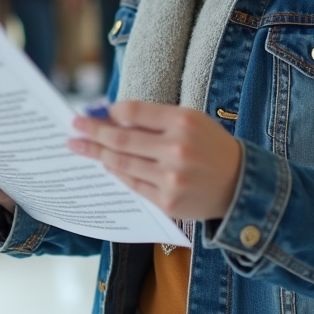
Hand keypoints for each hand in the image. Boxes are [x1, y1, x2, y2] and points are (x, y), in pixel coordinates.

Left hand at [68, 101, 241, 219]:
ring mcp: (171, 178)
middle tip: (73, 126)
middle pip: (122, 139)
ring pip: (122, 164)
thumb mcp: (191, 121)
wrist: (240, 185)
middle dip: (93, 132)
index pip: (134, 112)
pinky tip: (104, 164)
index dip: (111, 112)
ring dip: (97, 153)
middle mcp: (176, 149)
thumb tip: (113, 117)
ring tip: (79, 145)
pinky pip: (132, 185)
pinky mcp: (167, 202)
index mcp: (183, 122)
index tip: (96, 111)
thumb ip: (155, 119)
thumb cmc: (210, 147)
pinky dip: (116, 173)